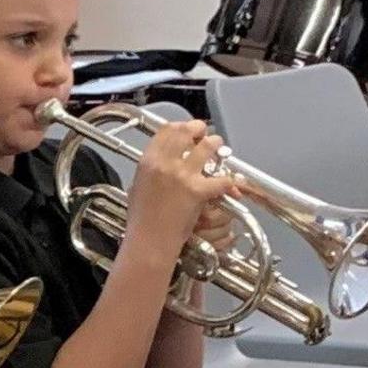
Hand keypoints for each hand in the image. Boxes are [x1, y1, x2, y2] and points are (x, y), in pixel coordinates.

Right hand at [123, 118, 244, 252]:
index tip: (188, 131)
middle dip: (201, 129)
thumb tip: (162, 160)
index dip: (182, 126)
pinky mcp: (199, 191)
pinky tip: (230, 184)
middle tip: (205, 136)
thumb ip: (151, 170)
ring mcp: (183, 176)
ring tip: (220, 151)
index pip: (167, 129)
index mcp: (148, 161)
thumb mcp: (138, 187)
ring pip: (209, 146)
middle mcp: (165, 163)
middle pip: (188, 131)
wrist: (149, 242)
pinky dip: (229, 181)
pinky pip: (223, 178)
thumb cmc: (141, 220)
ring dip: (217, 146)